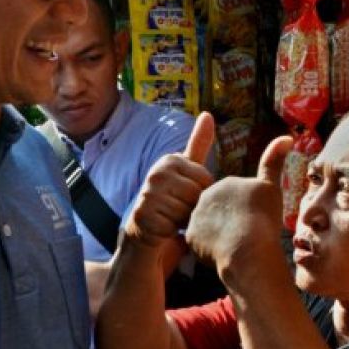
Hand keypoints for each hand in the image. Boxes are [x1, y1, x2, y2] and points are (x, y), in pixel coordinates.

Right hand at [123, 113, 214, 248]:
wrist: (146, 235)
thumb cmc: (172, 203)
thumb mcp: (187, 172)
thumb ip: (198, 144)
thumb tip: (207, 113)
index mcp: (170, 160)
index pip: (206, 179)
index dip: (203, 195)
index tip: (188, 197)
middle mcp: (156, 173)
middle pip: (197, 195)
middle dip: (194, 209)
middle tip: (180, 212)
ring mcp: (147, 194)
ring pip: (186, 212)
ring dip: (184, 223)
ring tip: (172, 220)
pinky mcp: (142, 216)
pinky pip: (173, 227)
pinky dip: (171, 234)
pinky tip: (163, 231)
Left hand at [185, 135, 291, 271]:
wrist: (247, 250)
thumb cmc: (262, 219)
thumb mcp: (271, 188)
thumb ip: (273, 162)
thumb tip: (287, 137)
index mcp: (225, 183)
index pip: (233, 196)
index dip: (245, 209)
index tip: (254, 220)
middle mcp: (205, 196)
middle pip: (218, 209)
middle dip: (229, 220)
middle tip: (245, 234)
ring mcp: (195, 216)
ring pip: (208, 226)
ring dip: (219, 234)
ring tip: (235, 245)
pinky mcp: (191, 237)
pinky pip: (200, 243)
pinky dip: (210, 249)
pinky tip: (223, 253)